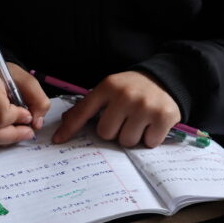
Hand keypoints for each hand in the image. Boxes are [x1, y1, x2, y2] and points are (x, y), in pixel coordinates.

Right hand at [0, 63, 50, 145]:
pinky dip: (3, 139)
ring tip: (21, 129)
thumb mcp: (28, 81)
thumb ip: (39, 100)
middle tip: (28, 129)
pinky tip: (10, 128)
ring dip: (10, 139)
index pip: (1, 114)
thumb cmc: (7, 77)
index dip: (18, 117)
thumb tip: (36, 124)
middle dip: (15, 135)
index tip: (27, 113)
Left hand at [53, 71, 180, 148]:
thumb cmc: (132, 88)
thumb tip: (65, 122)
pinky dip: (150, 138)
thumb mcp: (109, 89)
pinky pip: (148, 143)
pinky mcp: (163, 116)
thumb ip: (89, 105)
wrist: (165, 79)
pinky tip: (152, 125)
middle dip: (114, 132)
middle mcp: (125, 95)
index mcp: (108, 87)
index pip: (83, 111)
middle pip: (105, 133)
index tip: (58, 140)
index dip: (70, 128)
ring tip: (138, 122)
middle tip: (123, 121)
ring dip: (132, 137)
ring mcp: (145, 106)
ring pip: (127, 141)